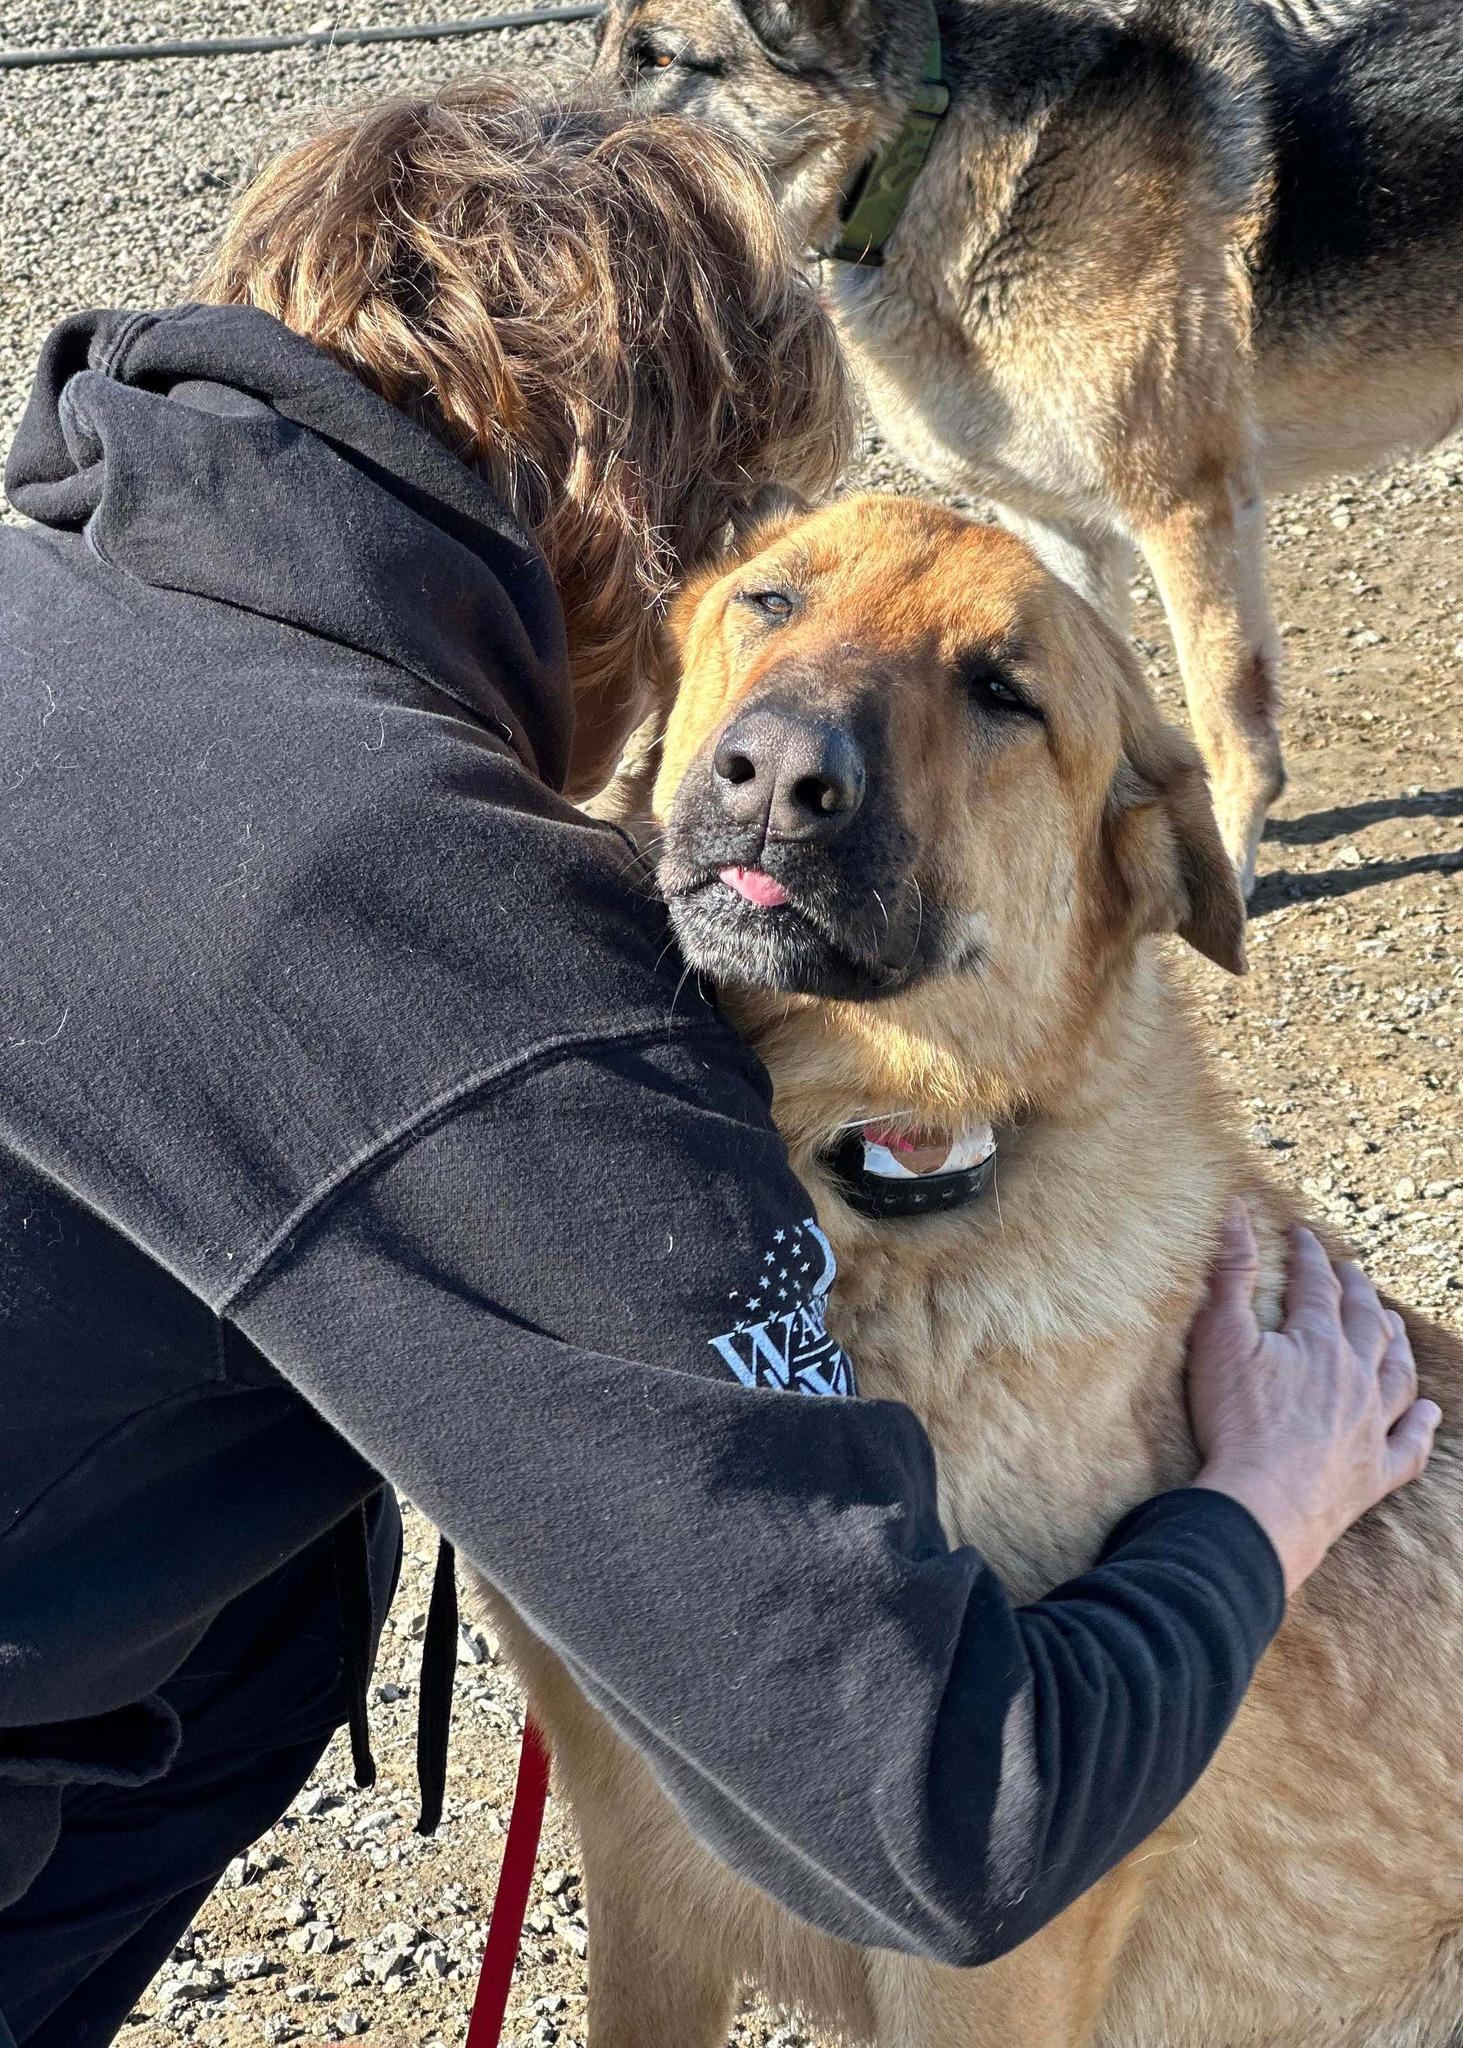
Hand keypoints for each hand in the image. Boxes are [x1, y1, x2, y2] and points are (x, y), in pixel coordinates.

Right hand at [1186, 1202, 1440, 1596]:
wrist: (1264, 1504)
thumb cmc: (1236, 1421)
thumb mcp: (1219, 1336)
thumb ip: (1229, 1272)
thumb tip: (1236, 1213)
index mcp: (1319, 1341)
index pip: (1318, 1285)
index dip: (1309, 1256)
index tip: (1303, 1236)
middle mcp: (1357, 1376)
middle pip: (1366, 1322)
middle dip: (1357, 1291)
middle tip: (1351, 1272)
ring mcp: (1373, 1425)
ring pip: (1397, 1374)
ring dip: (1396, 1346)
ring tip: (1393, 1326)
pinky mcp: (1375, 1472)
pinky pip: (1410, 1444)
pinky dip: (1422, 1426)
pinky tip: (1428, 1412)